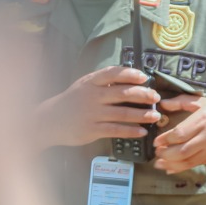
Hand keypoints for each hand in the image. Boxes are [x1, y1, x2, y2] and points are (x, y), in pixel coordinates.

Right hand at [34, 66, 158, 147]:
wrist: (50, 120)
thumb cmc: (73, 101)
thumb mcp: (84, 86)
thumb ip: (104, 83)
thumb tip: (131, 80)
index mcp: (91, 82)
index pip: (112, 74)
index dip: (129, 74)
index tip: (144, 77)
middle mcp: (92, 96)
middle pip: (122, 93)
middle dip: (142, 95)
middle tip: (155, 97)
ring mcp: (92, 114)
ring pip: (122, 113)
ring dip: (141, 115)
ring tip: (155, 115)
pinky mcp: (92, 130)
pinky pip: (116, 130)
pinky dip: (131, 131)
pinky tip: (142, 131)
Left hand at [152, 95, 205, 172]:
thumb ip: (185, 102)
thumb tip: (165, 103)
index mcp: (205, 119)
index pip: (179, 133)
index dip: (164, 139)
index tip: (156, 140)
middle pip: (180, 151)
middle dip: (165, 154)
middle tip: (156, 152)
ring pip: (187, 161)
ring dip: (171, 164)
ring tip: (159, 163)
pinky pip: (197, 164)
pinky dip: (182, 168)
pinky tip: (172, 168)